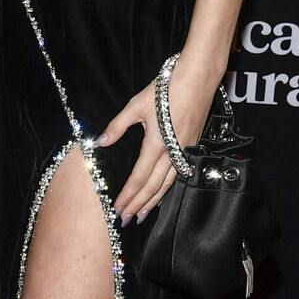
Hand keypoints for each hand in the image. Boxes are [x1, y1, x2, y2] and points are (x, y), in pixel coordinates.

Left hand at [95, 57, 219, 224]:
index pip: (139, 178)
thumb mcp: (136, 105)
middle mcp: (172, 152)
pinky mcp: (192, 146)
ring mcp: (184, 151)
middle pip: (154, 186)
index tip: (118, 208)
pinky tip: (161, 193)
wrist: (197, 79)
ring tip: (142, 214)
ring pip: (168, 184)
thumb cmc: (165, 89)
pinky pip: (178, 174)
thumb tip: (100, 142)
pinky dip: (167, 188)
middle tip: (127, 219)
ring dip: (154, 201)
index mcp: (156, 144)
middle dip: (139, 204)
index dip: (128, 195)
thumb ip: (118, 126)